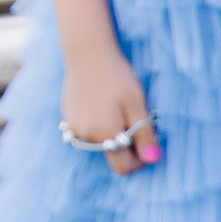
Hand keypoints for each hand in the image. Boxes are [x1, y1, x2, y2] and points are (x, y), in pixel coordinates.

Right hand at [61, 51, 158, 176]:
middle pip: (111, 155)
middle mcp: (86, 136)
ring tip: (117, 110)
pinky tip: (102, 105)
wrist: (88, 54)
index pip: (123, 167)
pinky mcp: (67, 118)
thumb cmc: (117, 78)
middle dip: (126, 145)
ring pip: (99, 144)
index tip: (147, 142)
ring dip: (112, 135)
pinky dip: (98, 127)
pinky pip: (87, 133)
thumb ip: (145, 135)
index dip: (139, 160)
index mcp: (105, 134)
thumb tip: (153, 160)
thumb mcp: (137, 106)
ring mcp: (73, 128)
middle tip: (133, 120)